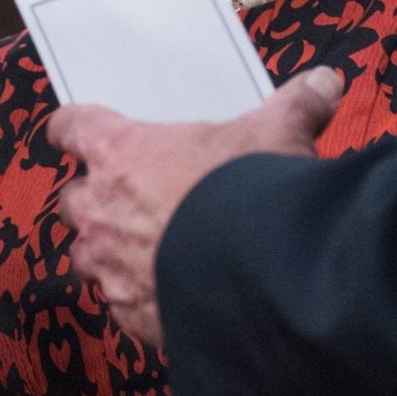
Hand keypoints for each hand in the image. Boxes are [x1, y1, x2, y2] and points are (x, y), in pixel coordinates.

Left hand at [48, 71, 343, 345]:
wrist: (262, 278)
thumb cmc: (250, 190)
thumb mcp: (279, 134)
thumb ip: (297, 106)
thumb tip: (325, 82)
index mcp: (120, 152)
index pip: (71, 126)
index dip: (72, 126)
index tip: (73, 129)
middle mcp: (100, 208)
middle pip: (74, 198)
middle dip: (96, 200)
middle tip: (132, 198)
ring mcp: (110, 265)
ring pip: (86, 256)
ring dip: (107, 252)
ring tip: (145, 251)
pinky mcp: (130, 313)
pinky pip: (120, 304)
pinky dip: (137, 298)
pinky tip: (170, 293)